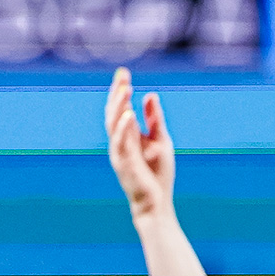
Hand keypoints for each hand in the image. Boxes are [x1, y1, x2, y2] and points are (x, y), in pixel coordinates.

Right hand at [105, 67, 174, 221]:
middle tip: (123, 76)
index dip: (120, 91)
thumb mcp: (160, 141)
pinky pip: (121, 142)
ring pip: (114, 124)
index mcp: (127, 135)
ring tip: (125, 89)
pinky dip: (124, 128)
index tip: (124, 73)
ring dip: (119, 106)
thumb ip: (154, 119)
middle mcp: (119, 141)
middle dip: (118, 94)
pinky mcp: (124, 163)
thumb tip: (151, 94)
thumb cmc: (157, 174)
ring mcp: (119, 152)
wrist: (155, 202)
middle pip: (114, 112)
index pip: (121, 108)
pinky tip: (129, 114)